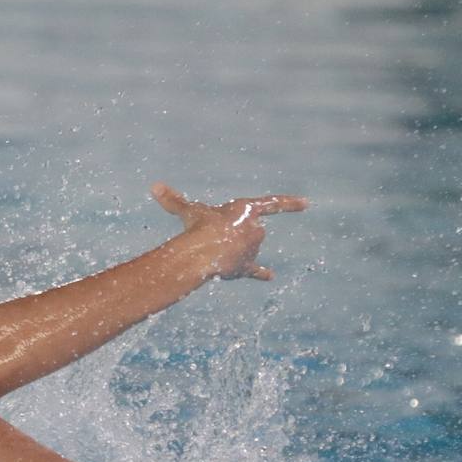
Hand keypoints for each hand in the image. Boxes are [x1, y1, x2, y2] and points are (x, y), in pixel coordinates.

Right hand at [151, 181, 307, 280]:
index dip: (290, 204)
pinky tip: (269, 276)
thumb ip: (173, 199)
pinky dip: (261, 273)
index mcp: (247, 209)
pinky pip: (255, 270)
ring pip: (243, 249)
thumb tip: (154, 185)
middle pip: (247, 230)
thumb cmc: (198, 226)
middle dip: (233, 232)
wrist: (202, 251)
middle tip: (214, 235)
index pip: (273, 204)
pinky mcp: (246, 266)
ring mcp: (253, 249)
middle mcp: (256, 228)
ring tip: (213, 250)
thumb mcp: (187, 210)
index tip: (307, 204)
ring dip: (230, 249)